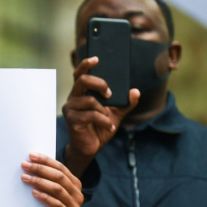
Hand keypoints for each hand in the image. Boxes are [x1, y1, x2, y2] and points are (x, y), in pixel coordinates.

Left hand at [21, 153, 83, 206]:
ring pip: (57, 189)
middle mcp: (77, 192)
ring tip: (25, 178)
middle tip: (25, 165)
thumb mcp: (53, 190)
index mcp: (74, 182)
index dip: (46, 161)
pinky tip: (34, 192)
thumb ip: (48, 178)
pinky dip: (44, 197)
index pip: (60, 167)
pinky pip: (56, 204)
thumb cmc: (52, 203)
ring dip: (39, 181)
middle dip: (40, 169)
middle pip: (58, 177)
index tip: (31, 156)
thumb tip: (30, 162)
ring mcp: (74, 205)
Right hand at [62, 56, 139, 175]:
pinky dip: (103, 120)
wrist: (90, 148)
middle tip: (110, 93)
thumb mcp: (116, 114)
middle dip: (99, 84)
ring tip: (109, 119)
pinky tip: (108, 126)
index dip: (86, 64)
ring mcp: (70, 109)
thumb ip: (126, 103)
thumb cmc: (99, 128)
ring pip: (88, 100)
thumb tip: (136, 91)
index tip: (97, 59)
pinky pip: (90, 115)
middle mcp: (73, 98)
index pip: (80, 74)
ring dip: (103, 110)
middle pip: (82, 80)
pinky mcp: (72, 120)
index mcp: (82, 93)